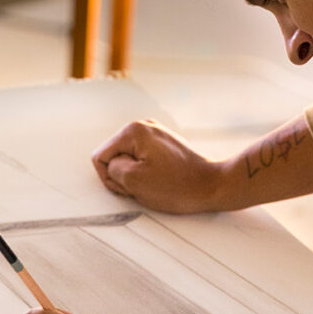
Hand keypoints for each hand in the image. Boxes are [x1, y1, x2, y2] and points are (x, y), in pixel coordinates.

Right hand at [91, 120, 219, 213]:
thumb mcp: (134, 181)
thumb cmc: (178, 186)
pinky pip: (142, 159)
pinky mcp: (164, 144)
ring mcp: (155, 134)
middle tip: (143, 186)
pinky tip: (160, 180)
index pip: (100, 156)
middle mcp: (144, 126)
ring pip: (128, 159)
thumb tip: (111, 163)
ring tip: (153, 184)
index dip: (109, 177)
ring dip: (134, 175)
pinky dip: (146, 173)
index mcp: (134, 131)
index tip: (129, 186)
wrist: (212, 186)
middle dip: (123, 175)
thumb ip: (112, 168)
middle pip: (114, 155)